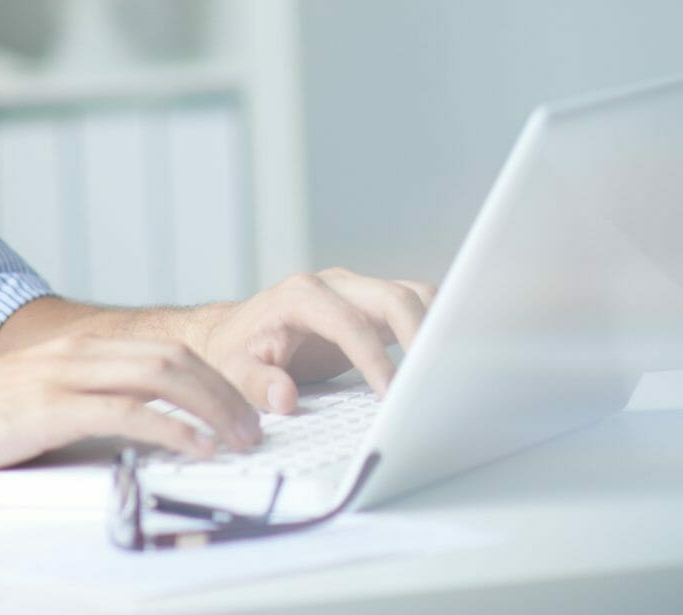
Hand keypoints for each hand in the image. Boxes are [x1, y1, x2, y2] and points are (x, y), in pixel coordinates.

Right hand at [0, 332, 263, 475]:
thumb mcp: (38, 404)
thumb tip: (138, 436)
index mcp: (76, 350)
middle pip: (174, 358)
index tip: (236, 409)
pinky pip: (128, 412)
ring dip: (210, 407)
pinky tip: (195, 448)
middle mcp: (76, 353)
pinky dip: (171, 428)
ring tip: (237, 439)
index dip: (210, 377)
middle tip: (252, 427)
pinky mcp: (51, 407)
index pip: (162, 351)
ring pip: (161, 376)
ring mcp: (64, 376)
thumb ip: (83, 408)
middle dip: (223, 391)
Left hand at [196, 268, 436, 414]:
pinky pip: (413, 305)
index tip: (391, 394)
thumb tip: (284, 398)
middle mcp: (333, 285)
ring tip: (450, 368)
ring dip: (435, 326)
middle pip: (392, 297)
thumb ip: (255, 383)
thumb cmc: (236, 350)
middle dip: (420, 334)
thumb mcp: (232, 369)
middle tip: (434, 380)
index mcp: (300, 296)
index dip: (374, 358)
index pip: (348, 323)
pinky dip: (434, 324)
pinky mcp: (371, 304)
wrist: (237, 332)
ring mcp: (356, 291)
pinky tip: (444, 356)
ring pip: (412, 295)